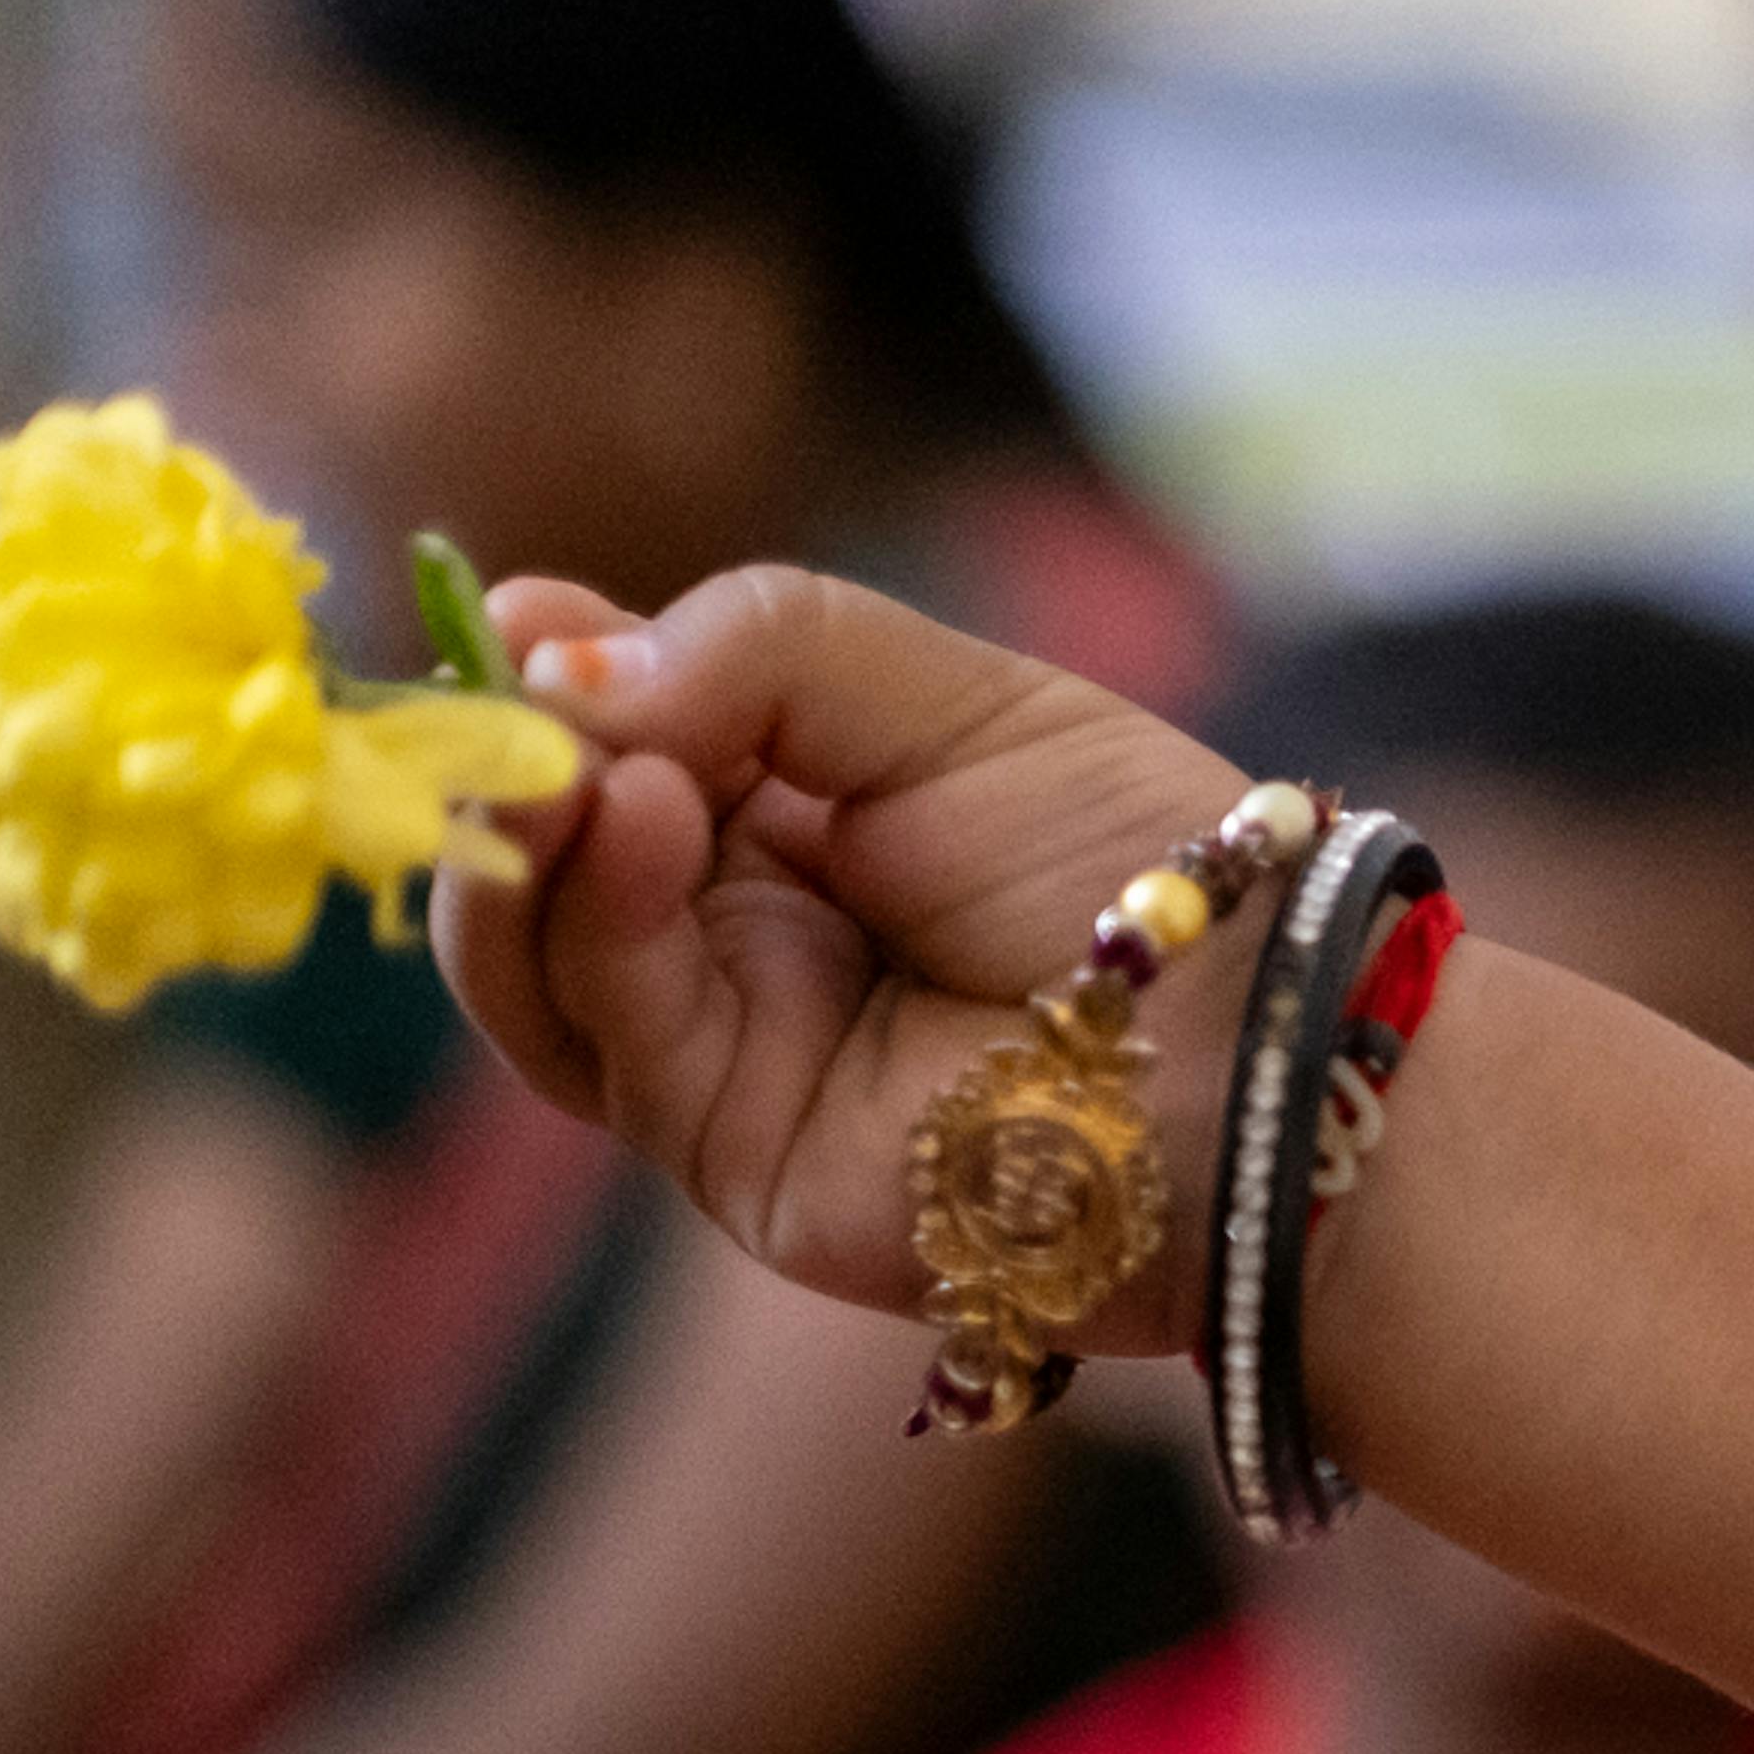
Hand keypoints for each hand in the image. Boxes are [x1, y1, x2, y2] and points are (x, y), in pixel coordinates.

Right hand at [435, 570, 1273, 1342]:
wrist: (1242, 1040)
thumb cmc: (1126, 859)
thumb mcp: (948, 698)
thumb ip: (755, 649)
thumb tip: (549, 647)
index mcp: (789, 809)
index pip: (615, 740)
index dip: (550, 680)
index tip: (511, 612)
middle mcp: (735, 927)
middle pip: (540, 849)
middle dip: (517, 760)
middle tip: (524, 684)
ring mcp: (719, 1040)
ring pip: (530, 953)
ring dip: (528, 845)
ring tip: (584, 761)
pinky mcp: (724, 1140)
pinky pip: (610, 1032)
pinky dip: (600, 916)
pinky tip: (640, 817)